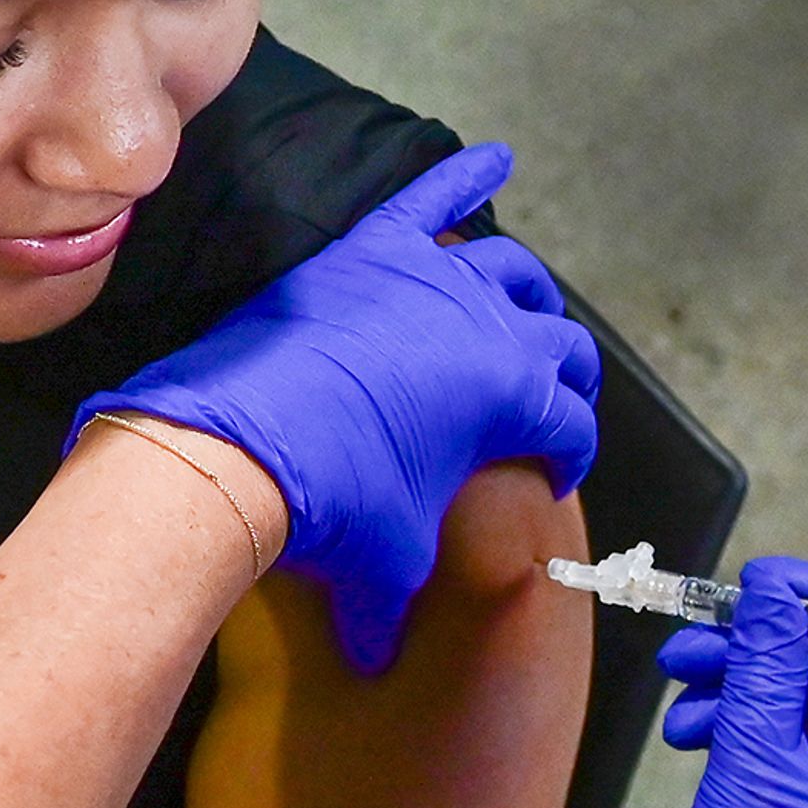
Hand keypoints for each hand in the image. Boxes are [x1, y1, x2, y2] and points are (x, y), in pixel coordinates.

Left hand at [76, 143, 601, 673]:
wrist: (237, 452)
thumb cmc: (326, 507)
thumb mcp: (388, 562)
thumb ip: (396, 599)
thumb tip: (374, 652)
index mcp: (514, 396)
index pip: (570, 423)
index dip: (567, 455)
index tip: (547, 473)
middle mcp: (489, 325)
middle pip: (559, 341)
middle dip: (566, 375)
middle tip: (550, 400)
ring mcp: (430, 278)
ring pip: (510, 265)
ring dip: (529, 286)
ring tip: (528, 304)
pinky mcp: (369, 250)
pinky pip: (428, 195)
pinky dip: (464, 172)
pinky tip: (490, 155)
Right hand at [658, 558, 807, 807]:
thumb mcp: (748, 775)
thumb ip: (766, 671)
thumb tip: (777, 591)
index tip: (766, 585)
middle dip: (770, 647)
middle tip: (702, 639)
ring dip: (748, 687)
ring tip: (686, 690)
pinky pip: (801, 755)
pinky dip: (749, 731)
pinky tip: (699, 736)